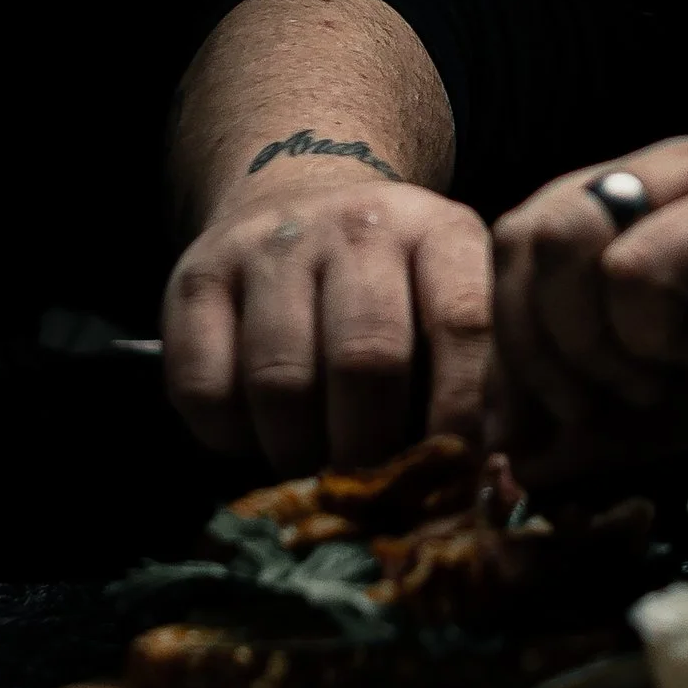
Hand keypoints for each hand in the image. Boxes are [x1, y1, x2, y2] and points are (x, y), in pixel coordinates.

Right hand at [162, 169, 493, 472]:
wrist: (299, 195)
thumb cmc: (395, 284)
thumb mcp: (451, 300)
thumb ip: (480, 380)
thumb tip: (493, 486)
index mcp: (439, 232)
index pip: (462, 324)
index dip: (461, 416)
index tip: (454, 476)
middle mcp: (355, 226)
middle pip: (365, 358)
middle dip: (372, 450)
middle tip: (372, 492)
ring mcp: (270, 246)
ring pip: (280, 379)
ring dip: (299, 451)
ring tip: (314, 470)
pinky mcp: (195, 276)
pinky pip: (204, 386)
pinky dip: (230, 437)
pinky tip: (256, 438)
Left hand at [487, 138, 687, 481]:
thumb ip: (614, 425)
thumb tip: (518, 469)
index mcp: (646, 207)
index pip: (516, 254)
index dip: (512, 351)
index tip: (546, 433)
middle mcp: (665, 176)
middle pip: (521, 237)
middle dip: (533, 349)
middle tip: (593, 415)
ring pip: (563, 239)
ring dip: (587, 338)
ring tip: (653, 385)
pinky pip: (641, 264)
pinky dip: (650, 333)